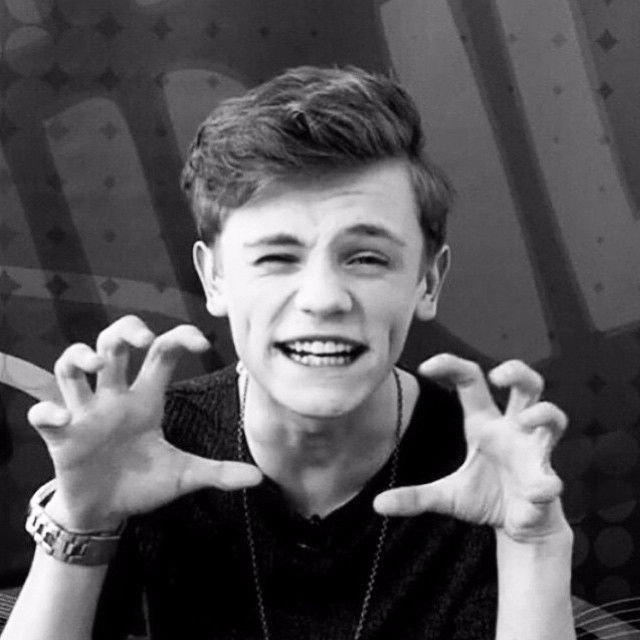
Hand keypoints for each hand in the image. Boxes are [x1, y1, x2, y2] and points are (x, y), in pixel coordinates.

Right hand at [28, 315, 261, 530]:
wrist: (106, 512)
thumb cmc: (143, 483)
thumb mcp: (184, 475)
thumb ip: (218, 472)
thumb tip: (259, 477)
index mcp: (147, 399)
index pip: (162, 354)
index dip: (179, 338)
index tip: (202, 342)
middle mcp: (115, 397)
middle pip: (114, 343)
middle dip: (125, 331)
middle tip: (142, 339)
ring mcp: (86, 414)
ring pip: (72, 366)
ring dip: (80, 356)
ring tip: (97, 364)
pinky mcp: (61, 437)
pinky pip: (44, 414)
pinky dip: (48, 411)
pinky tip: (64, 419)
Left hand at [374, 354, 567, 541]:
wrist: (522, 527)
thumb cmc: (487, 498)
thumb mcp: (446, 496)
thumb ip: (415, 497)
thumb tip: (377, 505)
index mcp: (484, 424)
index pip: (471, 381)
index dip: (451, 366)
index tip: (426, 367)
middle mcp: (513, 430)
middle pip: (526, 385)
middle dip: (518, 372)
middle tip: (498, 375)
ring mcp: (534, 452)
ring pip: (553, 418)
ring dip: (544, 414)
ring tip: (526, 418)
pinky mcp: (547, 480)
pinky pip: (551, 477)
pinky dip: (545, 484)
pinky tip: (536, 492)